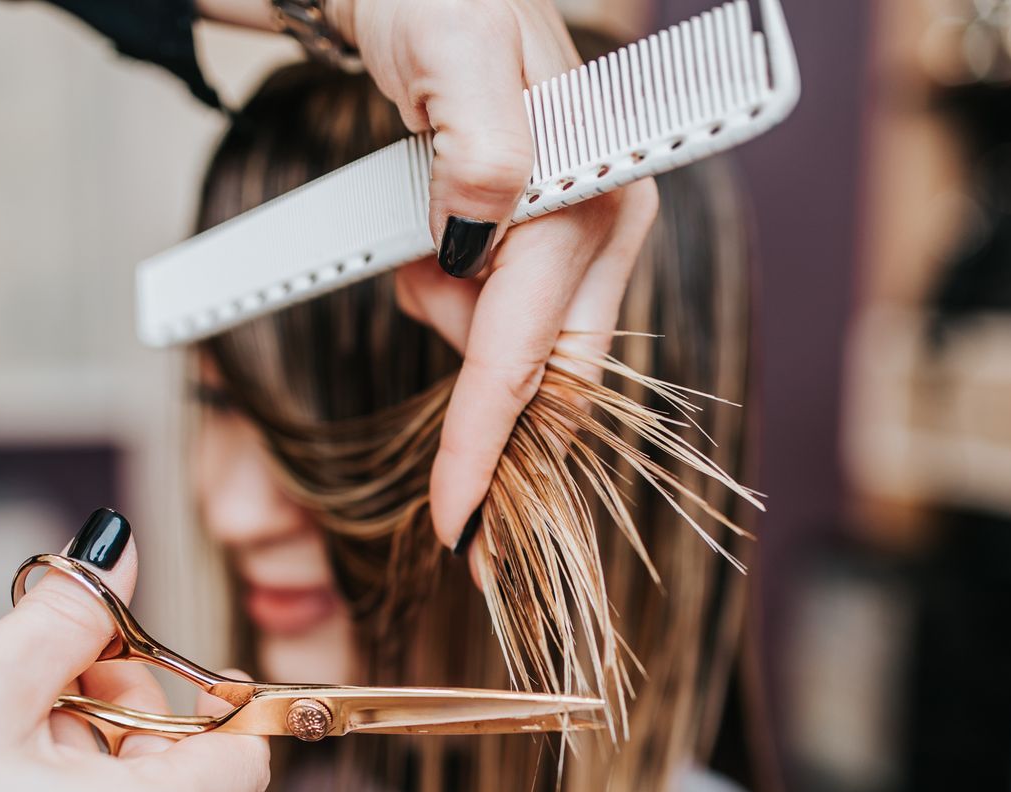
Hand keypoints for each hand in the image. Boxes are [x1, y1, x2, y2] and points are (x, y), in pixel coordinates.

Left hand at [333, 0, 661, 550]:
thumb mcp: (453, 50)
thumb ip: (481, 144)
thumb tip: (487, 221)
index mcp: (591, 196)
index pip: (529, 354)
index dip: (488, 446)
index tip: (455, 524)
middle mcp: (599, 226)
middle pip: (548, 379)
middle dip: (488, 423)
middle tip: (448, 491)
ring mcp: (576, 235)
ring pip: (517, 351)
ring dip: (450, 330)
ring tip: (411, 247)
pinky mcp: (541, 238)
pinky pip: (504, 318)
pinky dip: (455, 310)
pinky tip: (430, 251)